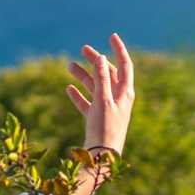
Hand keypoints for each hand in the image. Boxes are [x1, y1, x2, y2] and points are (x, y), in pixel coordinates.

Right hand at [67, 33, 136, 159]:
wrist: (102, 159)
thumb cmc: (106, 129)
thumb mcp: (104, 101)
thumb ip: (102, 79)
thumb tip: (101, 57)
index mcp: (125, 93)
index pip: (124, 65)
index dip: (118, 50)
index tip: (112, 36)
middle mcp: (118, 99)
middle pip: (108, 74)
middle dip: (96, 61)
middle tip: (83, 49)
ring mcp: (108, 109)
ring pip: (96, 87)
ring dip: (84, 75)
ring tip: (69, 65)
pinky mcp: (97, 119)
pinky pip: (88, 103)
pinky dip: (79, 95)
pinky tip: (69, 89)